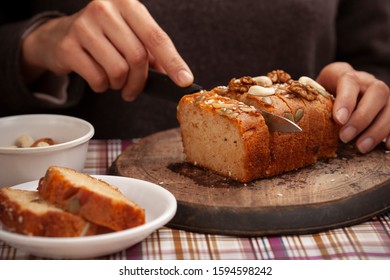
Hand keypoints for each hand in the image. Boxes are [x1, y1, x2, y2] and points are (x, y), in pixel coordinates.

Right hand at [21, 0, 192, 100]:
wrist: (59, 35)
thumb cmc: (104, 37)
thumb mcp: (129, 35)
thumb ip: (151, 52)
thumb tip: (175, 76)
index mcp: (127, 4)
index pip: (156, 37)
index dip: (173, 62)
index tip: (184, 81)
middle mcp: (105, 9)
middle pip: (138, 57)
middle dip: (139, 81)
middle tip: (134, 90)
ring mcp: (84, 26)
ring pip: (118, 70)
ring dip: (120, 85)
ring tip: (114, 81)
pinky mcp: (68, 46)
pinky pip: (97, 78)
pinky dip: (102, 86)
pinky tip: (99, 80)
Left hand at [317, 62, 389, 152]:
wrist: (331, 95)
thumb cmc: (318, 99)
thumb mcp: (311, 96)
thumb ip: (309, 103)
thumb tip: (295, 124)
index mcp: (343, 73)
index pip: (348, 80)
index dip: (346, 100)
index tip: (338, 120)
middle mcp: (366, 80)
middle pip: (376, 91)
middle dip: (361, 117)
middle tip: (345, 138)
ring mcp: (382, 94)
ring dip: (377, 129)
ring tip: (361, 147)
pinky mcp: (389, 108)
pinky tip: (386, 146)